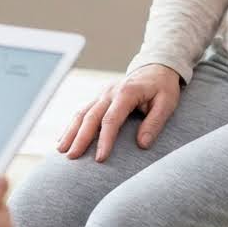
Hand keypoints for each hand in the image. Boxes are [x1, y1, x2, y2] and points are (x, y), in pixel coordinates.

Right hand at [58, 64, 181, 162]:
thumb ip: (155, 123)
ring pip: (82, 113)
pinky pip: (82, 112)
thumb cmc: (162, 88)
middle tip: (71, 157)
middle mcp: (110, 93)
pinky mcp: (100, 99)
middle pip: (90, 117)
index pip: (111, 119)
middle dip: (80, 138)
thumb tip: (142, 145)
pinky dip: (72, 126)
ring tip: (61, 151)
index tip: (100, 158)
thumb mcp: (167, 103)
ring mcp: (102, 95)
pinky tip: (63, 139)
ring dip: (70, 132)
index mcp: (126, 93)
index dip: (105, 139)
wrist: (156, 68)